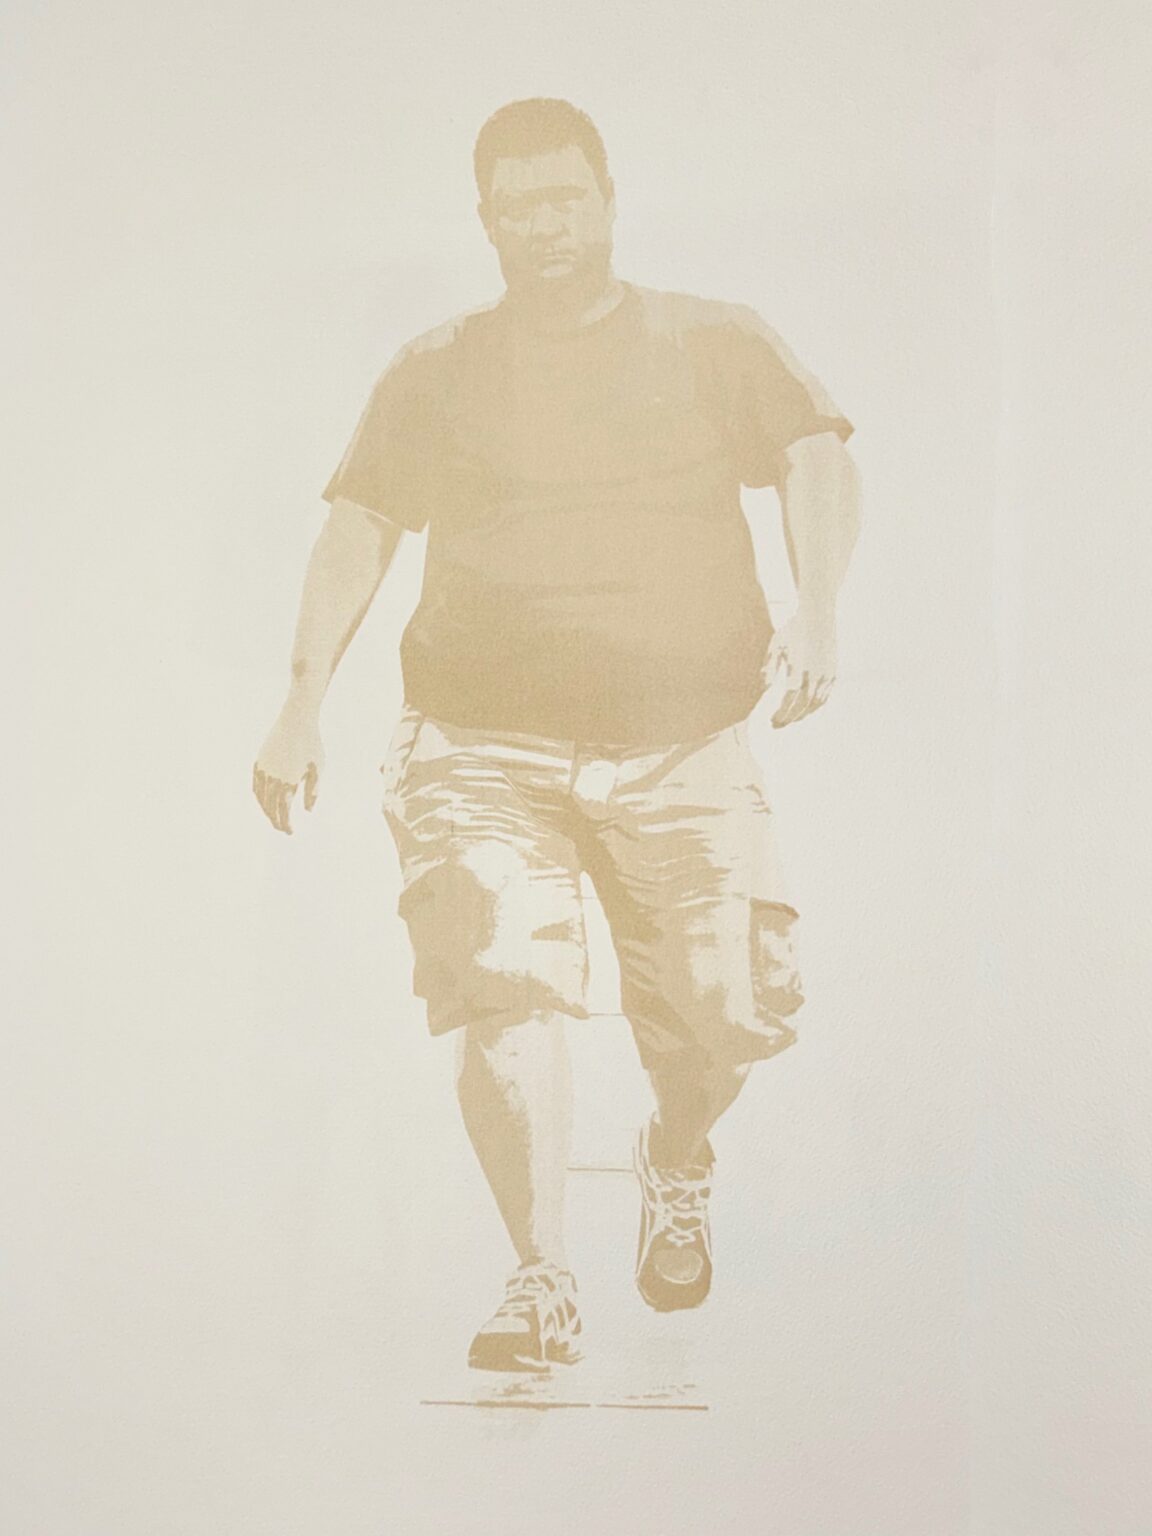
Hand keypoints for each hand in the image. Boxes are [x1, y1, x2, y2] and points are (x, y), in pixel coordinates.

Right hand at [252, 699, 324, 833]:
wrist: (296, 720)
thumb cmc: (312, 744)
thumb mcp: (318, 769)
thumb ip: (313, 792)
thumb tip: (308, 811)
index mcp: (288, 783)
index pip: (283, 812)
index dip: (285, 824)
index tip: (289, 832)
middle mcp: (273, 780)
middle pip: (270, 808)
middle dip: (275, 820)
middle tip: (282, 829)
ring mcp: (263, 771)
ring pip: (261, 798)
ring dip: (266, 810)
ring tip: (273, 817)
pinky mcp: (259, 762)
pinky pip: (255, 785)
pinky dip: (258, 796)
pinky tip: (262, 800)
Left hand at [762, 608, 837, 728]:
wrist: (818, 614)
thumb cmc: (792, 628)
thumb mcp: (775, 644)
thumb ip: (770, 668)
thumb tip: (765, 689)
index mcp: (799, 668)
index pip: (790, 699)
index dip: (782, 713)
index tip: (772, 720)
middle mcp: (815, 674)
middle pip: (803, 705)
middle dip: (789, 718)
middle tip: (777, 725)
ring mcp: (827, 673)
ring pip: (816, 703)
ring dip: (802, 714)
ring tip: (790, 719)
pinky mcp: (833, 672)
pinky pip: (825, 695)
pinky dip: (815, 705)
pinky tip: (806, 708)